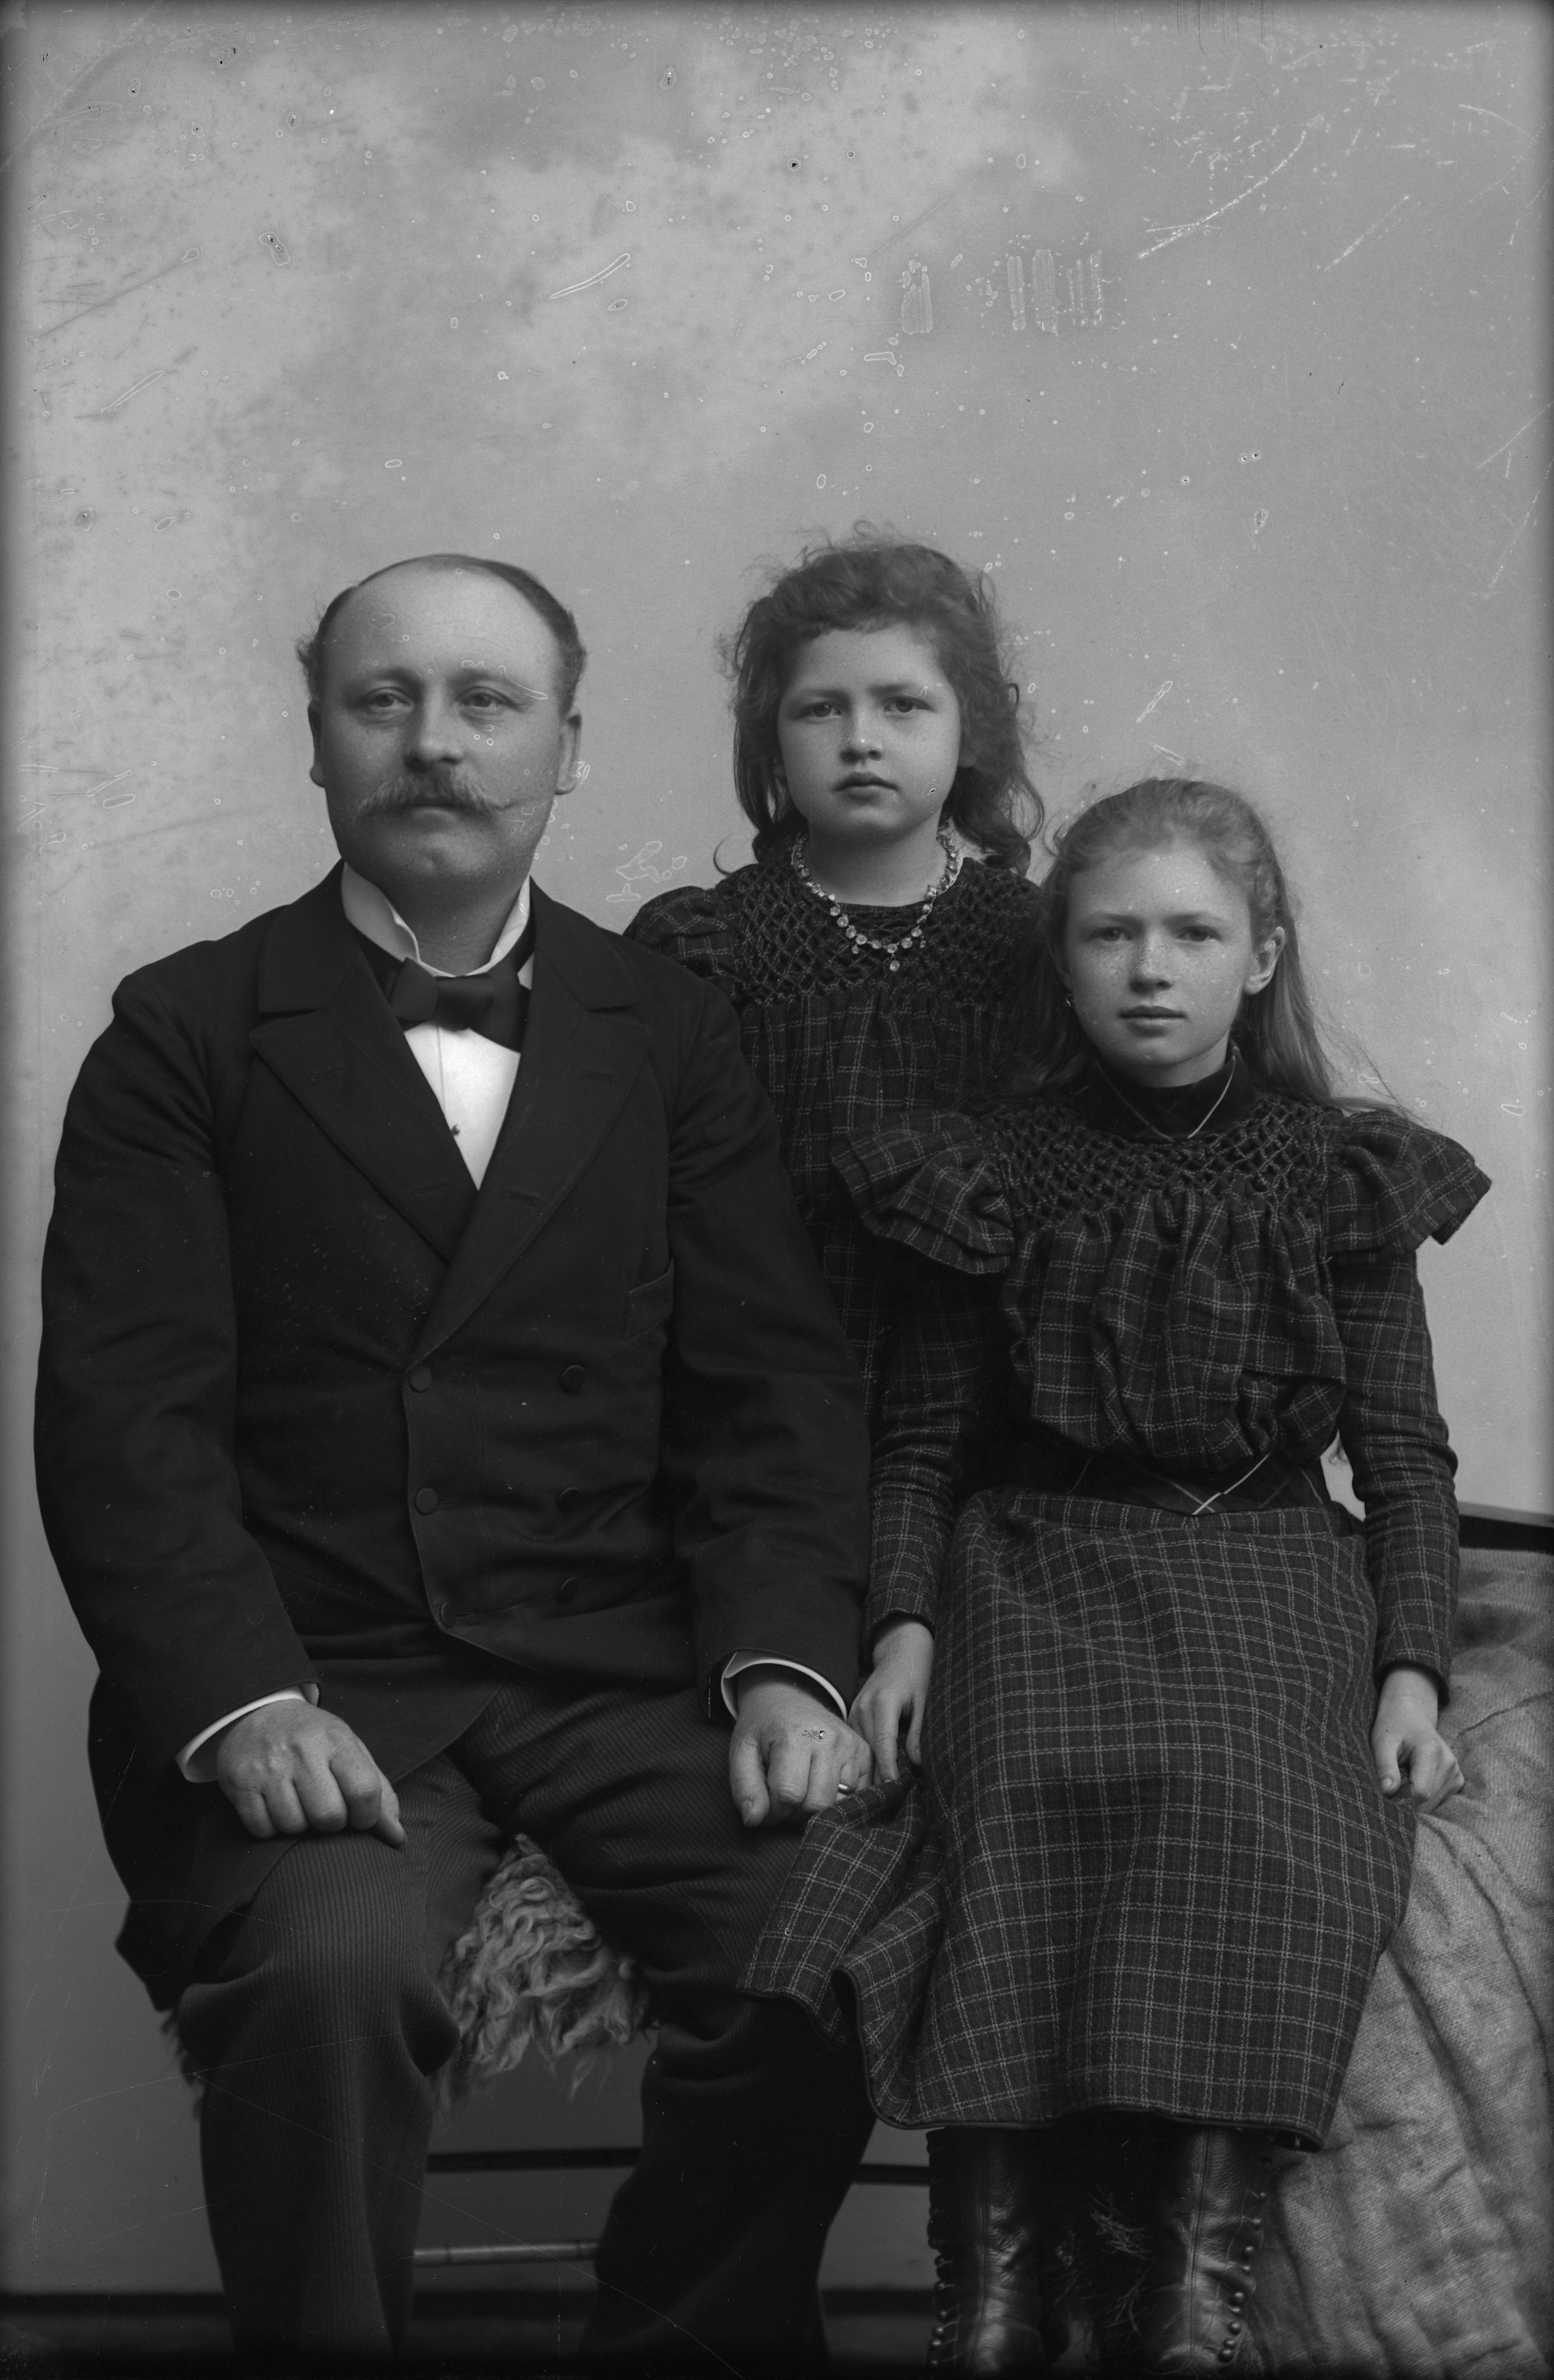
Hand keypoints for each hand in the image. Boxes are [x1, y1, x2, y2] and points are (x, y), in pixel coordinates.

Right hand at [215, 1702, 406, 1846]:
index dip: (367, 1818)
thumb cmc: (314, 1740)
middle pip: (328, 1816)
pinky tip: (274, 1807)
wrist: (257, 1714)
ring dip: (299, 1826)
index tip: (360, 1818)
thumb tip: (397, 1837)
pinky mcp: (240, 1783)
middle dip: (332, 1824)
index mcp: (336, 1740)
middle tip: (325, 1810)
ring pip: (293, 1826)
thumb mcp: (350, 1751)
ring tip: (298, 1804)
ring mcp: (269, 1767)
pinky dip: (271, 1829)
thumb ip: (378, 1792)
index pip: (364, 1791)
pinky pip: (262, 1829)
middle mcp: (302, 1751)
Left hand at [729, 1671, 872, 1827]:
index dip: (772, 1811)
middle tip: (781, 1801)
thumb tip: (753, 1820)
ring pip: (837, 1804)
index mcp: (796, 1735)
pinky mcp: (865, 1754)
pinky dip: (835, 1801)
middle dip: (793, 1814)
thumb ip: (744, 1788)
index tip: (764, 1805)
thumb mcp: (742, 1752)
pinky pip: (855, 1796)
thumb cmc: (764, 1730)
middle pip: (815, 1804)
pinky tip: (819, 1787)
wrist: (788, 1699)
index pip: (788, 1795)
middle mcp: (829, 1739)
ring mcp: (851, 1746)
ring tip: (800, 1792)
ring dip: (815, 1810)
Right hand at [850, 1619, 934, 1783]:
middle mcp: (864, 1707)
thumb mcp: (924, 1703)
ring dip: (870, 1771)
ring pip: (861, 1749)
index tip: (893, 1792)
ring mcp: (855, 1710)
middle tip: (888, 1804)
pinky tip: (874, 1776)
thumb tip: (917, 1765)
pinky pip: (858, 1742)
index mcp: (883, 1703)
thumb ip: (919, 1734)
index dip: (888, 1771)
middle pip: (869, 1751)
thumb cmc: (917, 1674)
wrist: (900, 1650)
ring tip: (880, 1797)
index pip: (884, 1745)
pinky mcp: (852, 1714)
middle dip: (879, 1777)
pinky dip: (866, 1758)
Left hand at [1372, 1665, 1463, 1815]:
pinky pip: (1439, 1801)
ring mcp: (1456, 1773)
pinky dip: (1425, 1798)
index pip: (1420, 1793)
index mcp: (1432, 1752)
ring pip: (1433, 1804)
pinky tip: (1417, 1780)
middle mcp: (1450, 1764)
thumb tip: (1387, 1792)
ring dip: (1416, 1799)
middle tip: (1396, 1779)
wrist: (1412, 1715)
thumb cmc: (1393, 1729)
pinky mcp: (1457, 1780)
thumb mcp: (1382, 1743)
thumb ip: (1385, 1767)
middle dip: (1407, 1798)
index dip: (1401, 1797)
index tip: (1388, 1787)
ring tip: (1407, 1776)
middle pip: (1427, 1801)